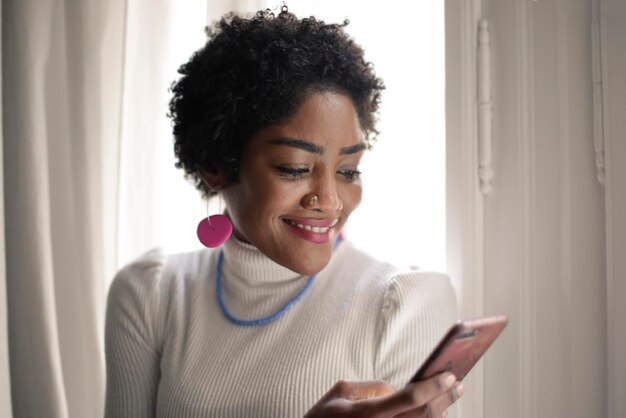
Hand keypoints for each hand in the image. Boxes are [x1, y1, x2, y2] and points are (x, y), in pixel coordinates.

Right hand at [303, 373, 462, 417]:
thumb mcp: (341, 391)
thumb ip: (373, 387)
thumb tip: (398, 391)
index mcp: (367, 414)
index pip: (409, 398)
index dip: (432, 386)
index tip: (449, 374)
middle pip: (423, 416)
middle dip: (444, 398)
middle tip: (458, 384)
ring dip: (440, 412)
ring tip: (449, 396)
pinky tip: (433, 413)